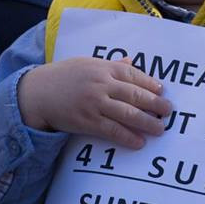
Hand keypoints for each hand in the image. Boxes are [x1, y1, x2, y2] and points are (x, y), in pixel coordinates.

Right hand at [19, 57, 172, 148]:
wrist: (36, 92)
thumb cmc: (63, 77)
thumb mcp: (86, 64)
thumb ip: (110, 65)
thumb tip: (130, 61)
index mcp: (102, 67)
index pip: (132, 74)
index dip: (149, 83)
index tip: (162, 91)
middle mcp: (101, 84)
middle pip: (134, 94)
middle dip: (154, 104)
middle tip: (168, 111)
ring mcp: (94, 103)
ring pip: (127, 113)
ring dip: (147, 122)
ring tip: (160, 129)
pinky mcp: (87, 121)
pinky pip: (112, 130)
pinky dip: (127, 136)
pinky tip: (139, 142)